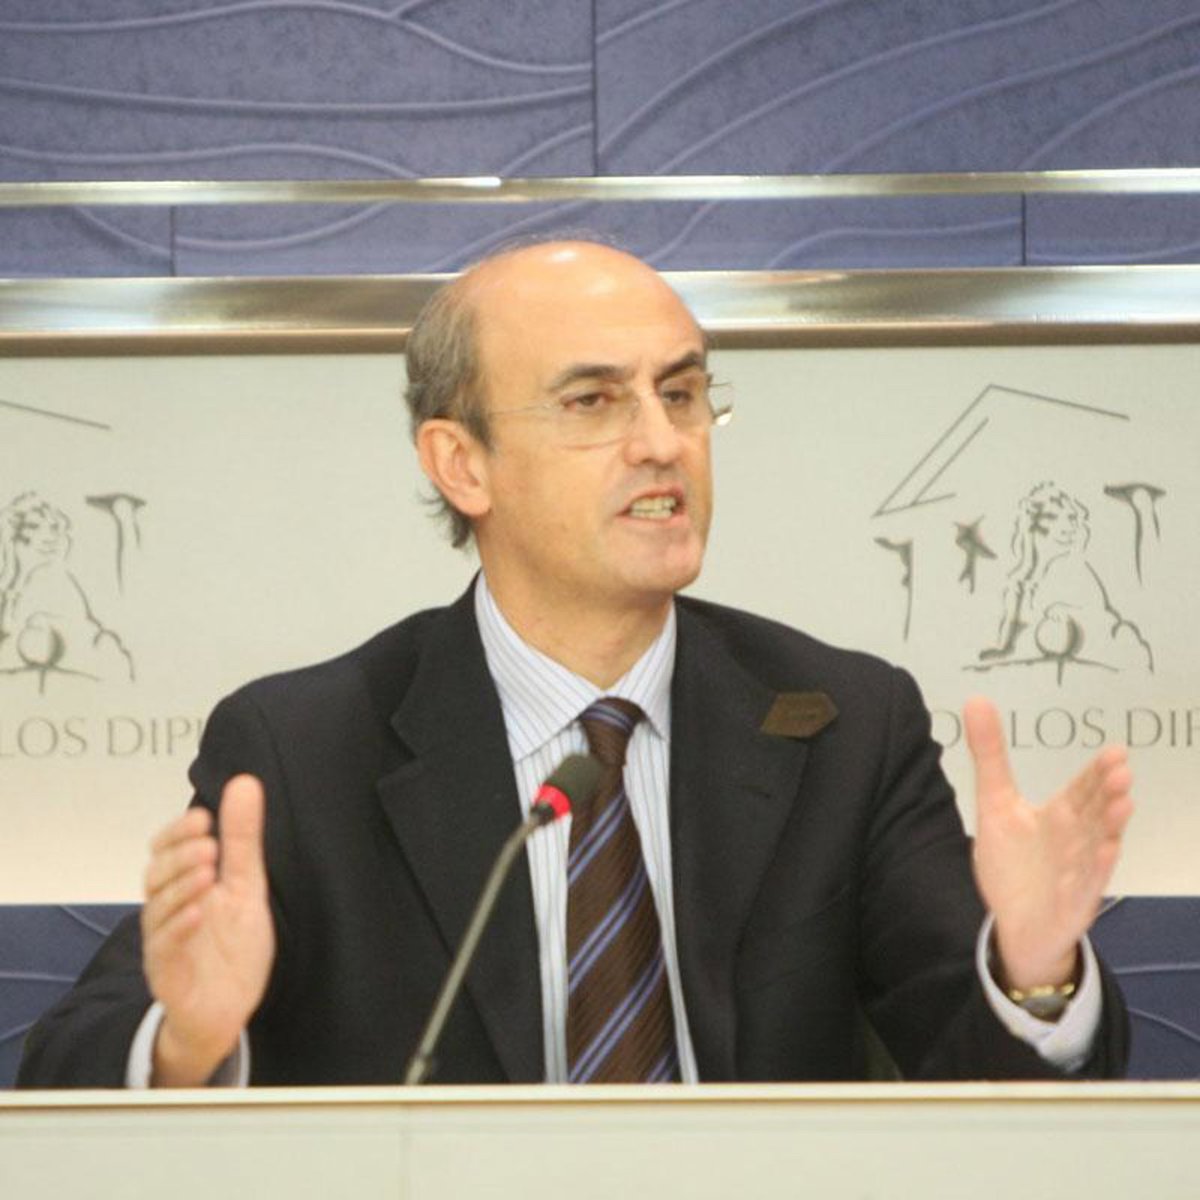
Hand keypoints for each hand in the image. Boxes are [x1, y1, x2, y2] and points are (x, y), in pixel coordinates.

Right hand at [140, 774, 274, 1085]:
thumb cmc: (233, 946)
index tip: (204, 817)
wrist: (228, 1008)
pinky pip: (164, 949)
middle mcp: (167, 910)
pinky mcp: (166, 973)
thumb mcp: (246, 886)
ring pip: (158, 909)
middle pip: (156, 875)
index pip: (166, 849)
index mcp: (184, 885)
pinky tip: (199, 913)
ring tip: (208, 873)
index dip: (179, 832)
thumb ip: (243, 838)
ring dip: (181, 887)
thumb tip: (245, 782)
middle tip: (209, 845)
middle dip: (180, 857)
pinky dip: (179, 929)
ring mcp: (164, 942)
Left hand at [964, 696, 1133, 991]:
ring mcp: (1076, 874)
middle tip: (1122, 773)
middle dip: (1108, 795)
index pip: (1082, 790)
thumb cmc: (1013, 860)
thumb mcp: (995, 803)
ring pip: (1096, 848)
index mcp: (1060, 817)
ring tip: (1123, 806)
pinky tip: (1103, 855)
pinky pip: (1084, 888)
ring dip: (1109, 829)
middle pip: (1094, 815)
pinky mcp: (1070, 905)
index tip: (1116, 752)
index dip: (1097, 773)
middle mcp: (1074, 842)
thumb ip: (990, 754)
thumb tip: (976, 699)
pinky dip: (1092, 873)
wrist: (1014, 922)